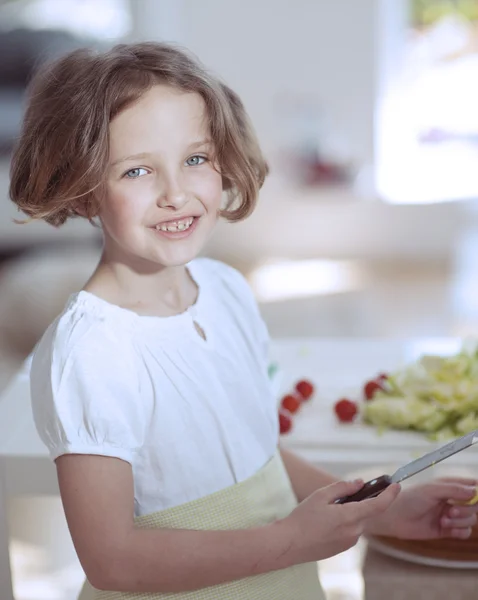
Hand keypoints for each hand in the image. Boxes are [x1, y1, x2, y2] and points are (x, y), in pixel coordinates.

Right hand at [277, 478, 400, 564]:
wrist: (290, 544)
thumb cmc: (303, 519)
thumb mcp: (321, 496)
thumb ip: (343, 488)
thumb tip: (359, 483)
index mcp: (350, 517)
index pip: (378, 505)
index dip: (389, 495)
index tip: (396, 485)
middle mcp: (354, 532)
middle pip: (365, 512)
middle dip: (360, 501)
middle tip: (343, 493)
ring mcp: (349, 542)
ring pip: (357, 520)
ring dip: (350, 511)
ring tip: (326, 509)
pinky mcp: (343, 548)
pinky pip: (350, 530)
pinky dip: (344, 521)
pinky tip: (325, 520)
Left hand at [366, 477, 477, 539]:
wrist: (394, 518)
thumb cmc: (409, 499)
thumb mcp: (431, 490)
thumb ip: (453, 489)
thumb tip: (474, 491)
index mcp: (448, 485)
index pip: (472, 485)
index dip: (476, 490)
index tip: (475, 497)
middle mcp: (452, 499)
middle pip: (475, 504)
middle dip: (467, 508)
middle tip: (451, 510)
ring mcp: (450, 514)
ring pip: (471, 519)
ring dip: (461, 521)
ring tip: (443, 520)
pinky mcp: (447, 530)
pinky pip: (465, 532)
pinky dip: (459, 531)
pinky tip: (447, 529)